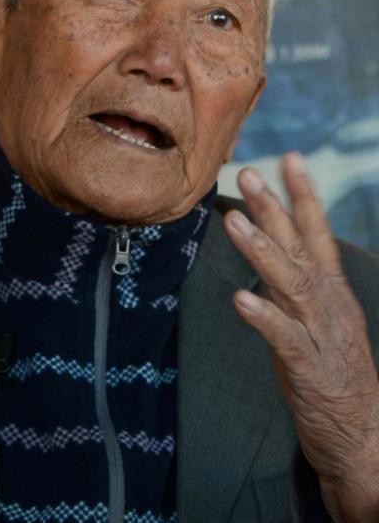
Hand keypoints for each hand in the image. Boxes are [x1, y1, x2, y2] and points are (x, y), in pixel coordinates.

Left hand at [225, 153, 378, 522]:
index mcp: (330, 293)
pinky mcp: (308, 367)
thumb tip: (270, 254)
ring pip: (291, 284)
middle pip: (300, 248)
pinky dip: (263, 318)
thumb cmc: (331, 377)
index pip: (316, 235)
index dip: (303, 197)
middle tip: (249, 171)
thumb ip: (294, 290)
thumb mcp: (314, 323)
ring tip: (234, 221)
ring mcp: (320, 334)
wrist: (361, 436)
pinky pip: (284, 338)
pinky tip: (240, 300)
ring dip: (262, 251)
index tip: (289, 159)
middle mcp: (328, 306)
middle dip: (275, 208)